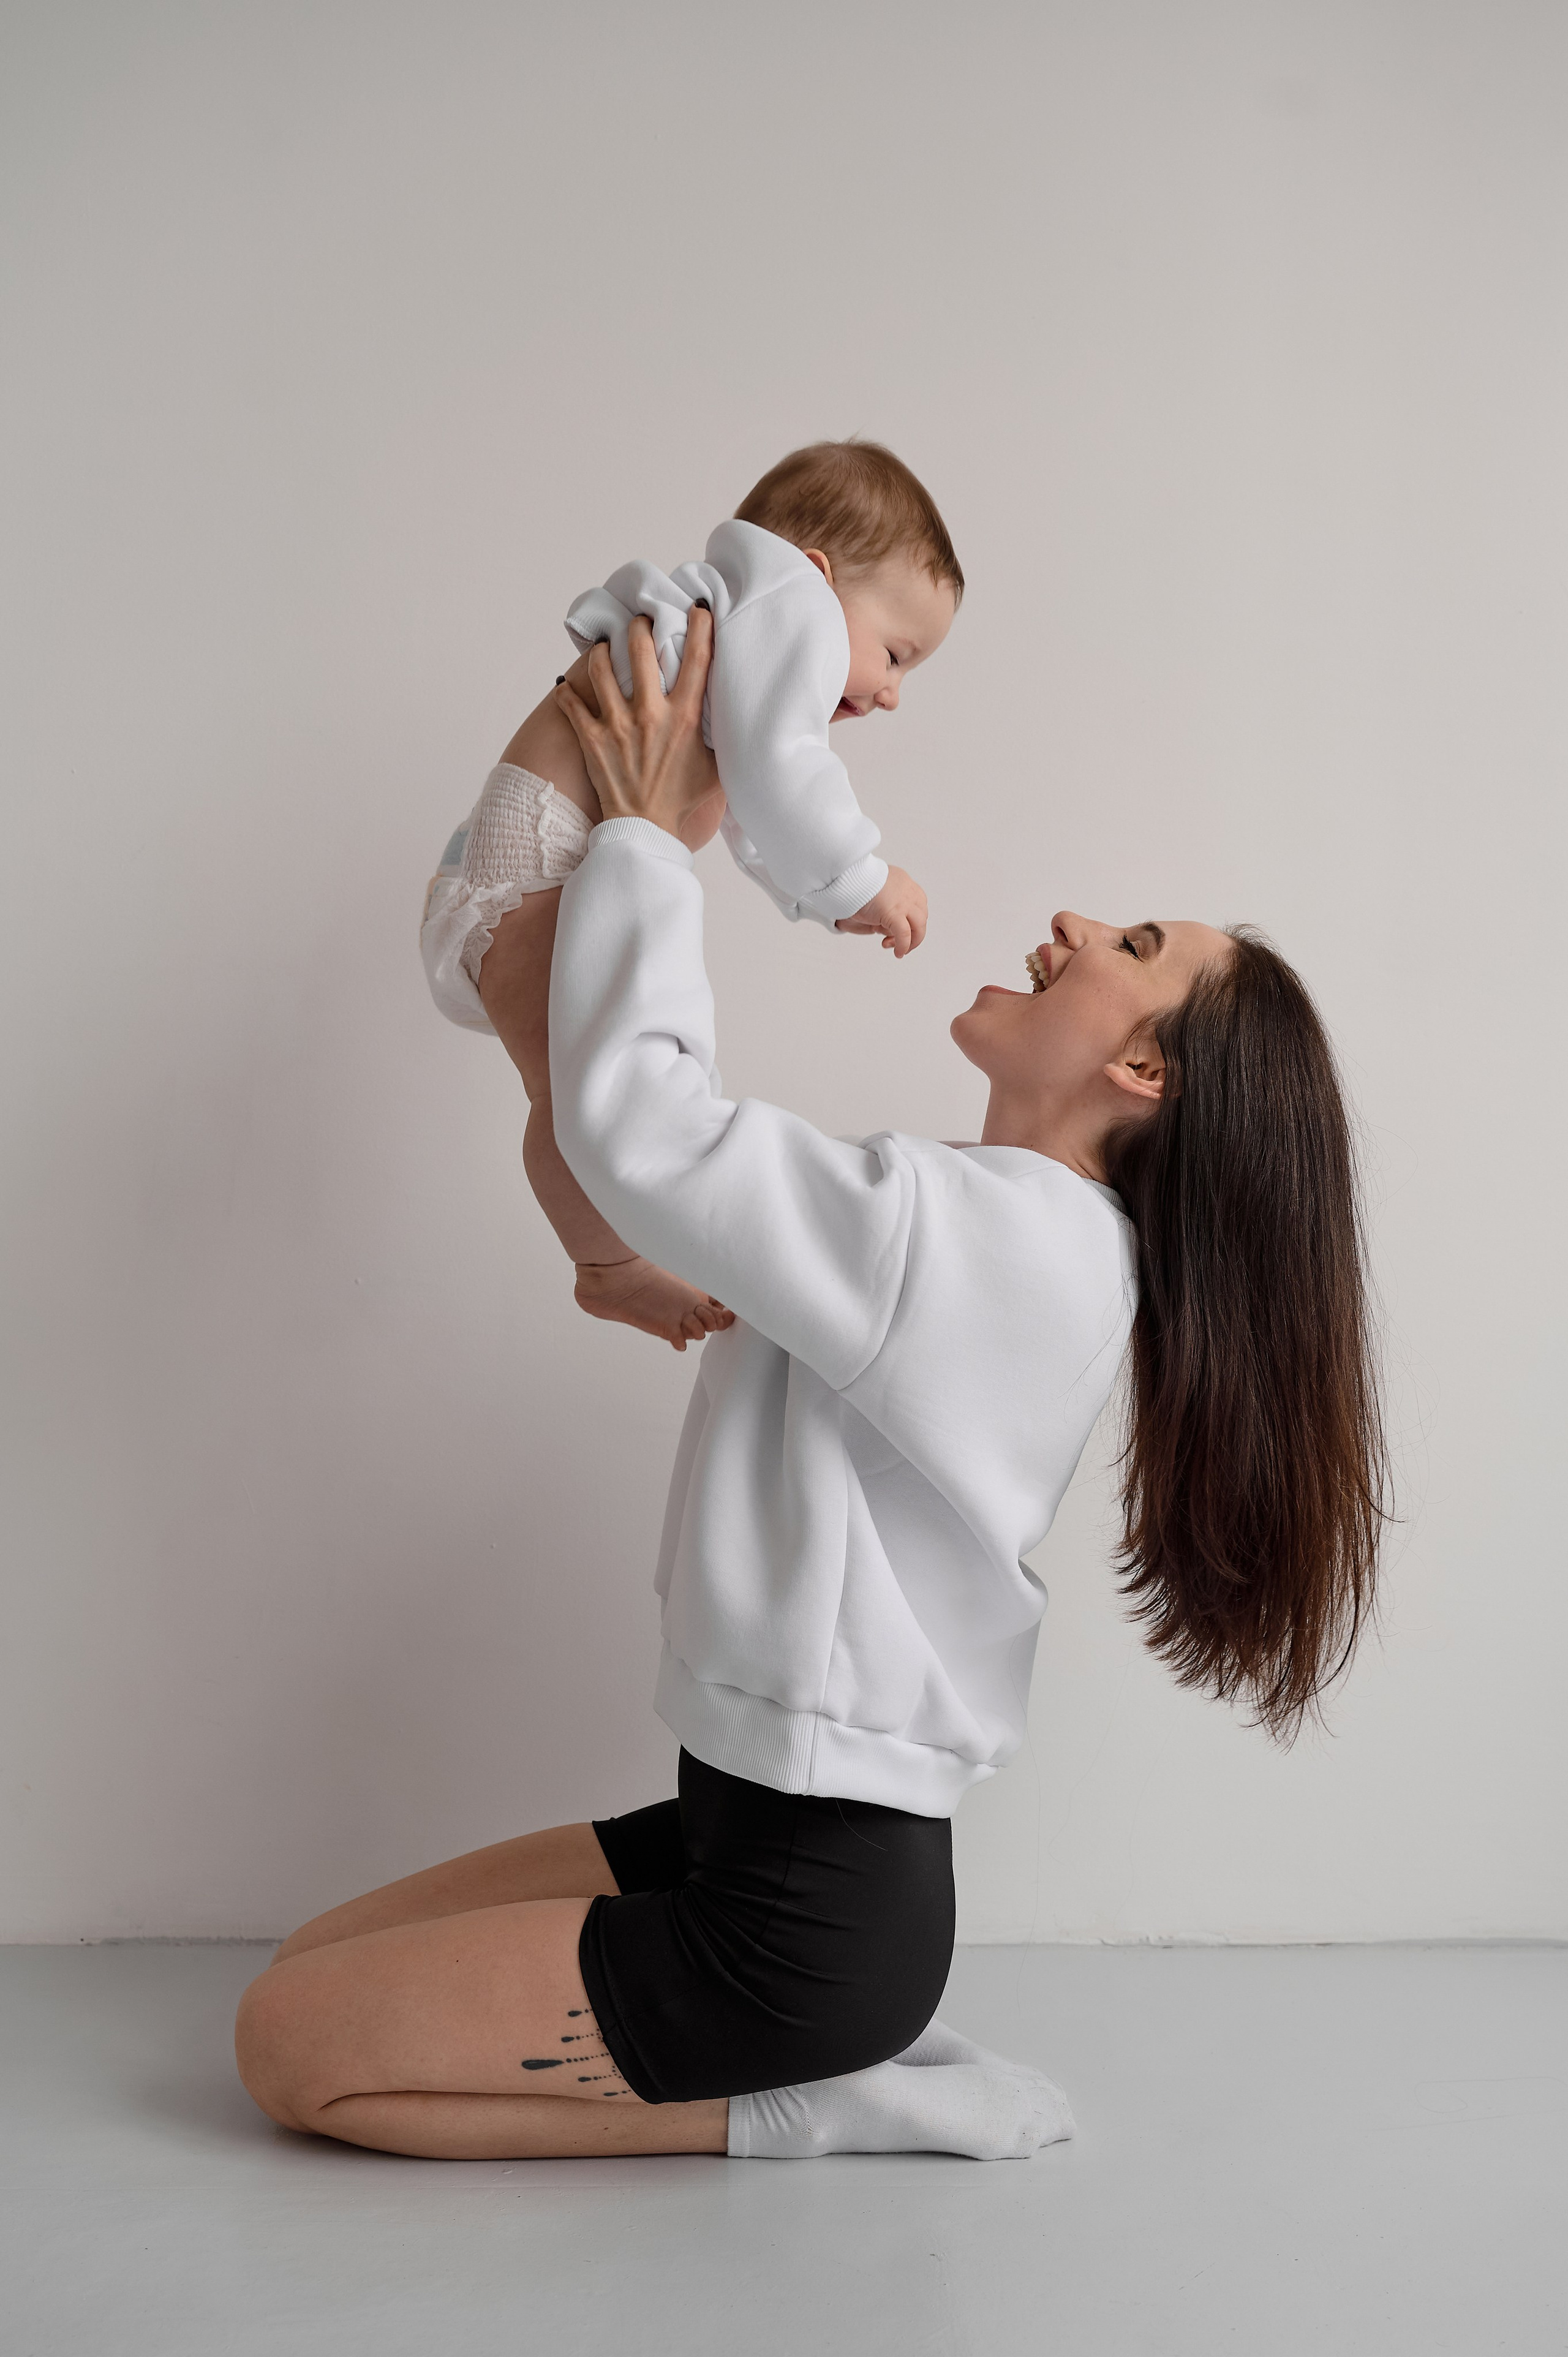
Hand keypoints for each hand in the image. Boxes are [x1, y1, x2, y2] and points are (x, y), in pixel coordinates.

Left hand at [555, 609, 720, 842]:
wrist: (645, 831)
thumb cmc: (681, 800)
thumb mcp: (716, 767)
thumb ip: (720, 735)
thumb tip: (734, 712)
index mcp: (684, 717)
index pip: (697, 657)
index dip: (700, 625)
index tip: (697, 608)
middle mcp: (650, 714)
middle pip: (641, 648)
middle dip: (640, 626)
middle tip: (640, 623)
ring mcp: (617, 725)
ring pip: (601, 667)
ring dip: (601, 652)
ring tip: (604, 649)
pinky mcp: (592, 740)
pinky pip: (571, 703)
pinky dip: (566, 691)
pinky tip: (568, 687)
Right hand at [835, 865, 927, 956]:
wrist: (846, 876)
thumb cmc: (854, 882)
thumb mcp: (875, 889)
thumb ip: (884, 901)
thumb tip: (883, 922)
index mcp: (904, 882)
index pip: (918, 905)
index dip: (911, 921)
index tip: (898, 929)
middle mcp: (908, 891)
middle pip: (921, 917)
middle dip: (913, 934)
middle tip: (899, 943)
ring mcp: (903, 902)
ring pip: (918, 926)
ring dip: (911, 942)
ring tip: (899, 950)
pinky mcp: (894, 913)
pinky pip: (904, 934)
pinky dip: (903, 946)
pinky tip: (898, 953)